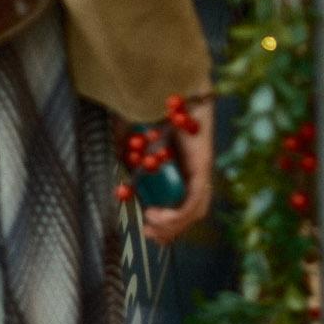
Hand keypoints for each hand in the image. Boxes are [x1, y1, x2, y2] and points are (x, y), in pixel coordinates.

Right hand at [141, 101, 214, 244]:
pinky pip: (194, 201)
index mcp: (182, 170)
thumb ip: (131, 166)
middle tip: (147, 232)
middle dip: (168, 231)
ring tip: (150, 221)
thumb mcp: (137, 147)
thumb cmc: (152, 114)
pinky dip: (176, 214)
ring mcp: (202, 170)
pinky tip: (156, 214)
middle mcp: (196, 172)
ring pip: (194, 212)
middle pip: (190, 215)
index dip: (166, 225)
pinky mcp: (204, 166)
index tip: (145, 229)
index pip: (181, 207)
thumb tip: (119, 189)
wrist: (172, 91)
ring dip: (171, 225)